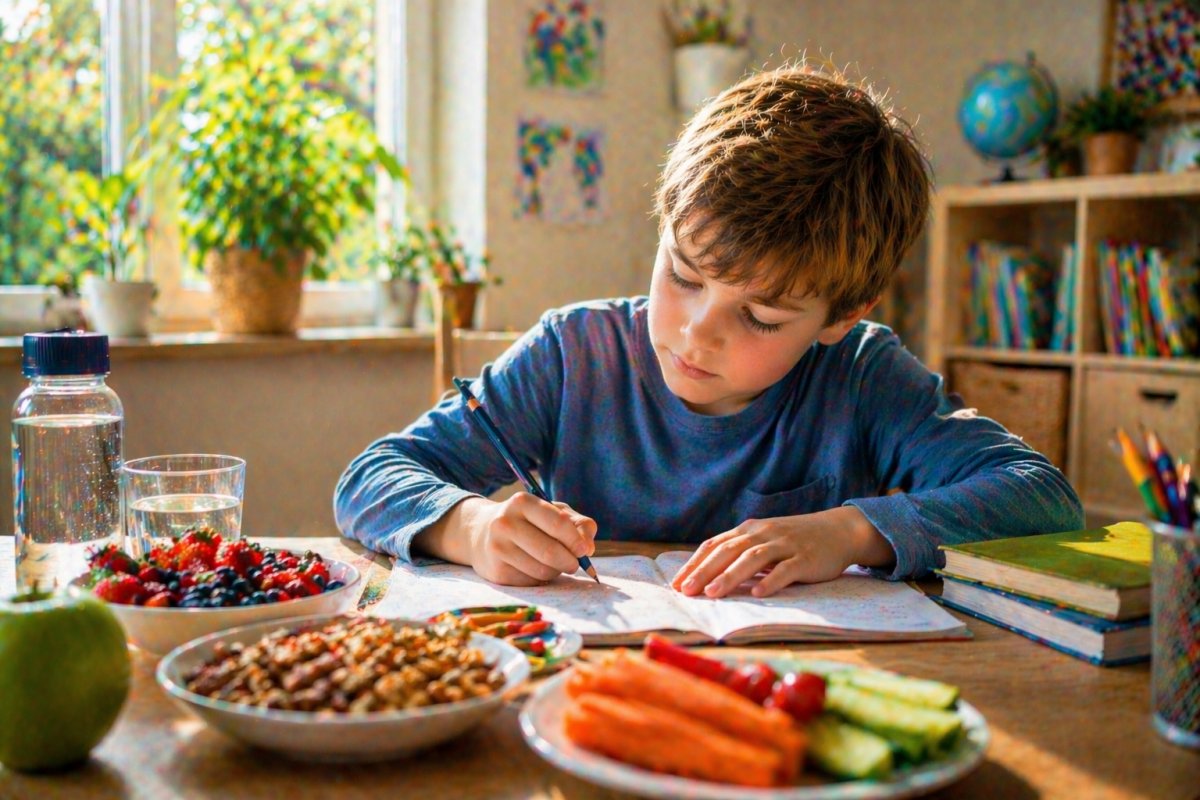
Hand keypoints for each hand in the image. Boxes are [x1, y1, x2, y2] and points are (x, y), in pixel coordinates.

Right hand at [467, 493, 596, 585]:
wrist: (482, 534)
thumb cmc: (528, 521)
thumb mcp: (552, 512)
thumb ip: (578, 524)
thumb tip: (588, 548)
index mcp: (522, 502)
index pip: (558, 524)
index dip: (576, 540)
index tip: (585, 550)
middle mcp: (505, 523)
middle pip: (550, 552)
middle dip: (570, 561)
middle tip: (575, 564)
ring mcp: (498, 548)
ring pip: (542, 570)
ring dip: (556, 571)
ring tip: (553, 563)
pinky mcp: (496, 572)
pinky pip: (532, 582)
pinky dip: (541, 579)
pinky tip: (534, 567)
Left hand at [670, 506, 893, 598]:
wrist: (838, 530)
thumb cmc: (795, 539)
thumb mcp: (765, 540)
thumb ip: (740, 552)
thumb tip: (708, 574)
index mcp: (749, 530)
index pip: (715, 545)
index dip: (695, 563)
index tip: (677, 583)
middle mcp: (764, 533)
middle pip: (729, 551)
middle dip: (705, 571)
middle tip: (687, 590)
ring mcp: (785, 544)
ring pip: (753, 558)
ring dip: (731, 576)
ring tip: (713, 593)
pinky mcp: (806, 558)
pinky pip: (786, 569)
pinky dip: (771, 580)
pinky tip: (758, 593)